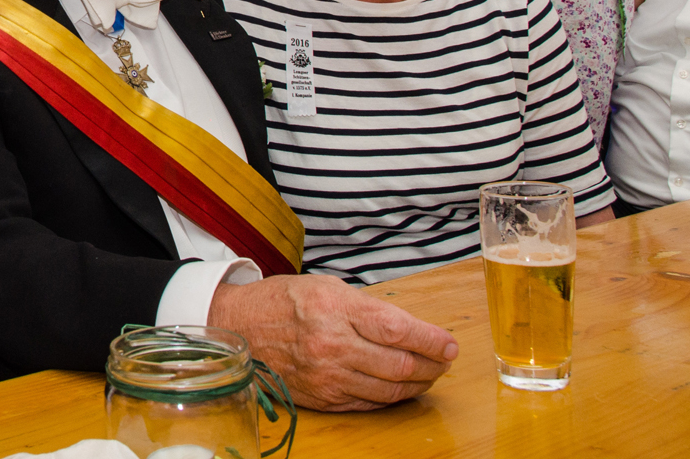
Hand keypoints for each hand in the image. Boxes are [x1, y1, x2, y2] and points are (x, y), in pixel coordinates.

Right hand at [209, 274, 457, 410]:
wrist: (239, 327)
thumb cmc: (283, 301)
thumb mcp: (327, 286)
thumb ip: (368, 308)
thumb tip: (410, 330)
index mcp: (334, 308)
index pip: (398, 330)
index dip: (432, 340)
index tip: (450, 344)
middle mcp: (331, 344)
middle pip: (400, 364)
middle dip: (432, 364)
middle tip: (444, 360)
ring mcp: (327, 375)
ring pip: (389, 388)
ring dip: (418, 383)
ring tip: (429, 374)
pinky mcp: (322, 397)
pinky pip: (369, 402)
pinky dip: (392, 396)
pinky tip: (401, 386)